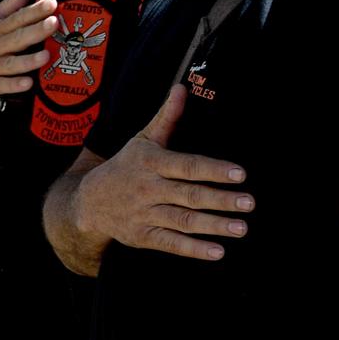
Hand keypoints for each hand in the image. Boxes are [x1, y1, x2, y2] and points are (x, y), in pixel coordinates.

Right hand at [0, 0, 57, 109]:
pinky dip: (12, 85)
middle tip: (54, 24)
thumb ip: (12, 3)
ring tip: (46, 56)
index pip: (16, 18)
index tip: (52, 4)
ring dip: (27, 61)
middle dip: (34, 31)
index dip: (34, 11)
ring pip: (9, 64)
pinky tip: (28, 83)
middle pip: (15, 39)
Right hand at [76, 85, 253, 261]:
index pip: (187, 166)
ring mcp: (145, 215)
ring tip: (241, 228)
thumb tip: (182, 87)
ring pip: (183, 221)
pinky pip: (170, 244)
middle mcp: (148, 189)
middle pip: (189, 195)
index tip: (240, 173)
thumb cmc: (125, 165)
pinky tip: (217, 252)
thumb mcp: (143, 139)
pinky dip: (193, 249)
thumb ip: (167, 116)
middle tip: (249, 202)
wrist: (89, 201)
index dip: (213, 169)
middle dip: (220, 199)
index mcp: (151, 162)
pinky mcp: (143, 238)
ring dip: (213, 226)